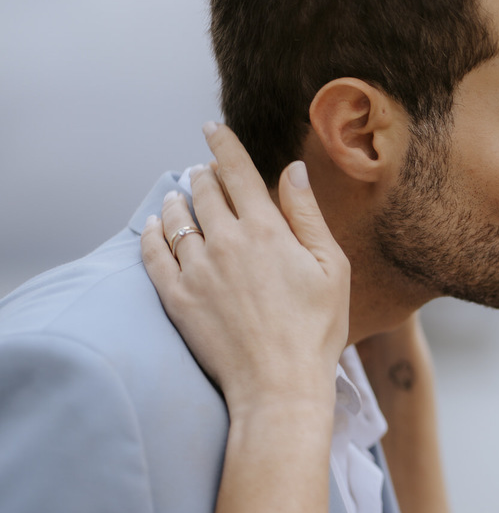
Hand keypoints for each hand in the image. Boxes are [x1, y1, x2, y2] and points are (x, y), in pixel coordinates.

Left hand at [141, 123, 349, 423]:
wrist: (278, 384)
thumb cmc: (316, 329)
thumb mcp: (332, 267)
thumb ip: (308, 215)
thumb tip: (291, 171)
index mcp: (265, 229)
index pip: (237, 172)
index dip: (224, 145)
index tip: (212, 128)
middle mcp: (224, 241)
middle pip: (203, 191)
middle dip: (203, 173)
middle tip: (203, 170)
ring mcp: (196, 270)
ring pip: (177, 218)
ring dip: (178, 200)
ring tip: (179, 194)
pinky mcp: (176, 297)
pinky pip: (153, 253)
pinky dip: (152, 233)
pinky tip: (156, 226)